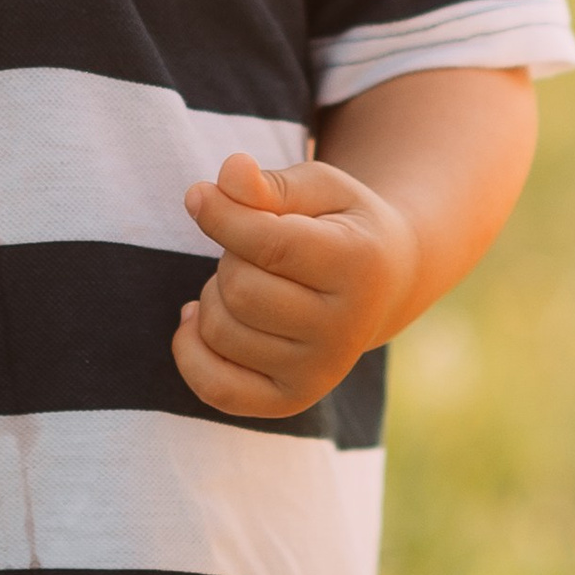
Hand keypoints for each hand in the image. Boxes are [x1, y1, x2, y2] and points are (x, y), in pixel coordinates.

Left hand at [172, 152, 414, 417]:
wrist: (384, 285)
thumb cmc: (340, 225)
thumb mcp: (319, 188)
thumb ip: (271, 184)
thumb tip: (228, 175)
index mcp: (359, 265)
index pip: (267, 244)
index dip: (220, 215)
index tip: (198, 195)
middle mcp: (345, 329)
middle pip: (238, 289)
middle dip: (229, 256)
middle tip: (255, 251)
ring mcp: (321, 372)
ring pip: (220, 330)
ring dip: (214, 295)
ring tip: (248, 281)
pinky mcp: (293, 399)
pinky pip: (216, 388)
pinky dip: (190, 350)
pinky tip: (198, 319)